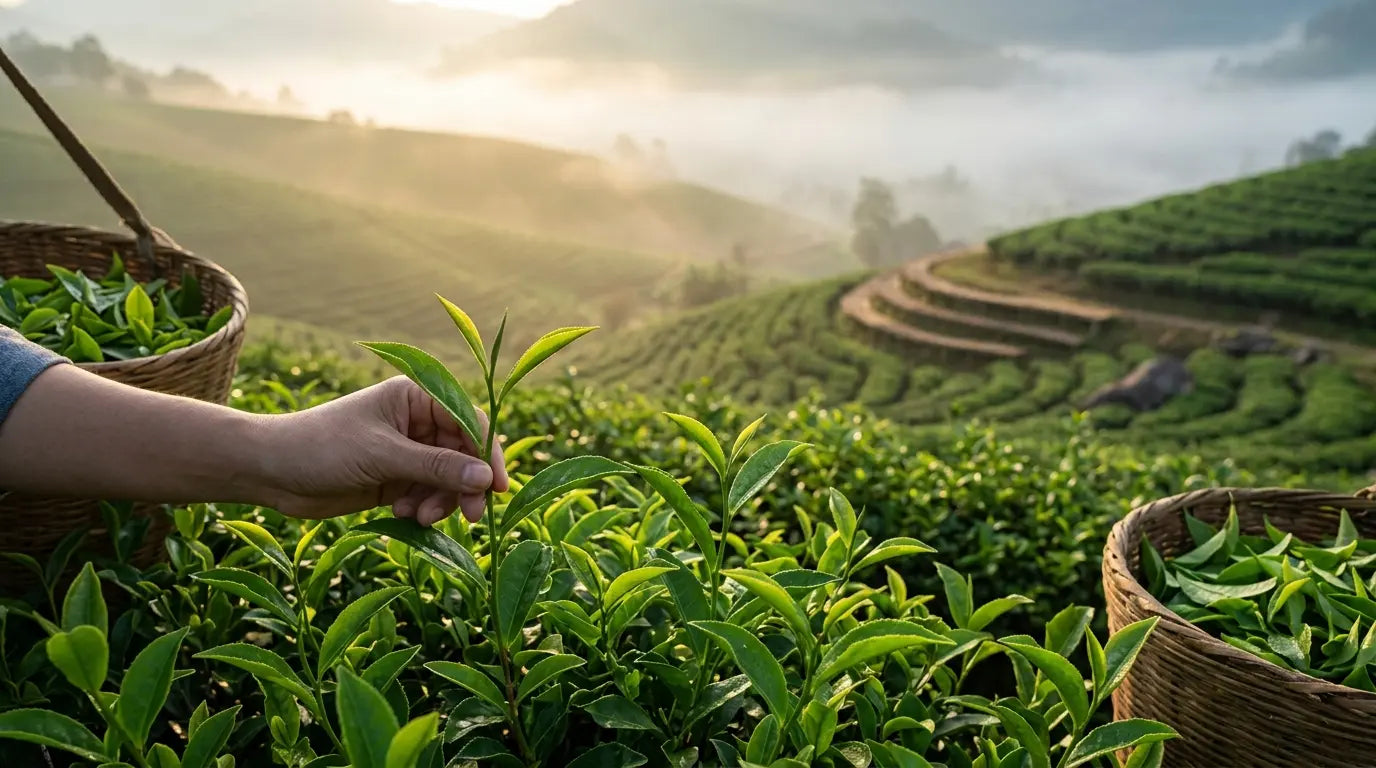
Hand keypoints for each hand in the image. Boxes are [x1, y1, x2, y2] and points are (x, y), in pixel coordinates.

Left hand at [260, 376, 508, 522]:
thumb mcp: (382, 455)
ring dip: (441, 501)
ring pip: (448, 480)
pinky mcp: (396, 479)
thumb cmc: (322, 447)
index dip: (487, 452)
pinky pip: (428, 495)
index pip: (468, 421)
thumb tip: (487, 477)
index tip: (498, 486)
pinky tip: (401, 514)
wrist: (270, 471)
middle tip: (472, 516)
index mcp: (416, 397)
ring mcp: (407, 452)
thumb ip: (436, 467)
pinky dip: (422, 508)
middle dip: (465, 485)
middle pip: (464, 454)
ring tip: (418, 517)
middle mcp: (417, 422)